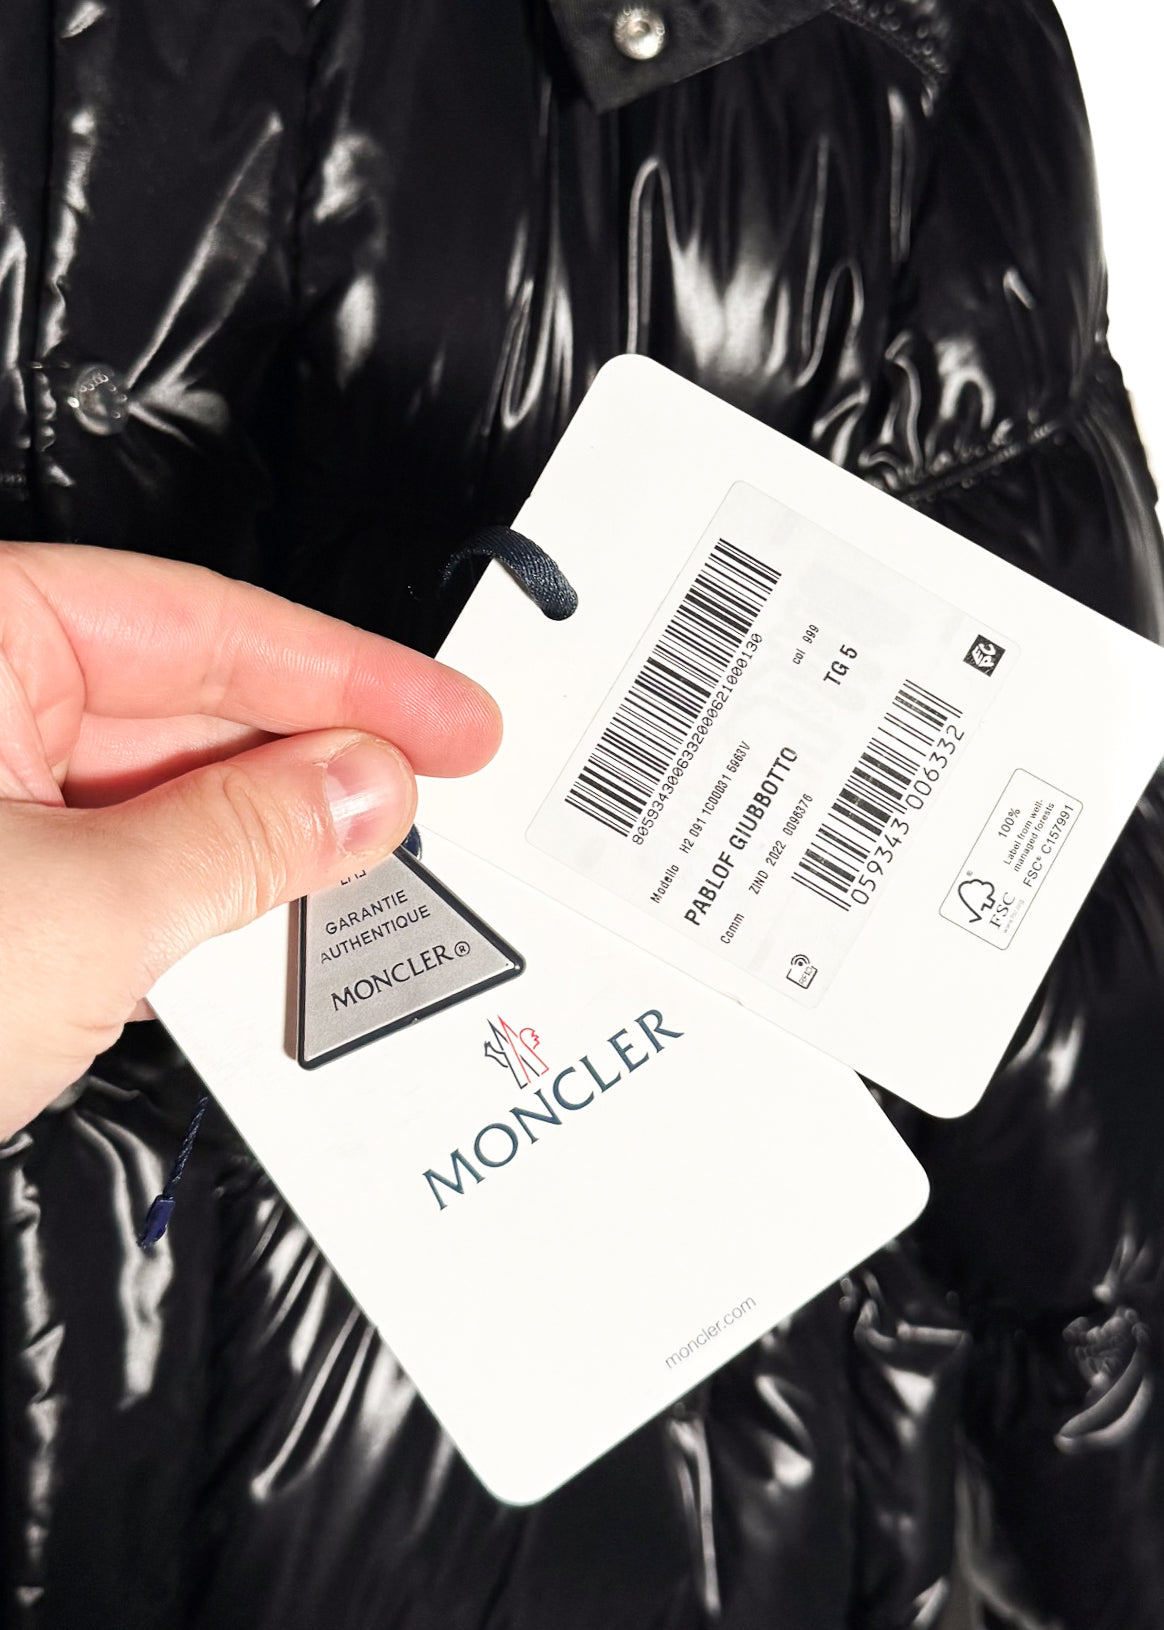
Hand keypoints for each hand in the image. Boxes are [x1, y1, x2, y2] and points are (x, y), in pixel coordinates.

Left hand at [0, 542, 500, 1135]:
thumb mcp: (84, 913)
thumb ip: (246, 836)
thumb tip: (363, 785)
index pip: (196, 623)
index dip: (346, 673)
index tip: (449, 718)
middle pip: (182, 703)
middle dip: (311, 763)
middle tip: (425, 806)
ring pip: (154, 793)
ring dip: (260, 843)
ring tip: (361, 881)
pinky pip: (113, 864)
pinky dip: (193, 901)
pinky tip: (260, 932)